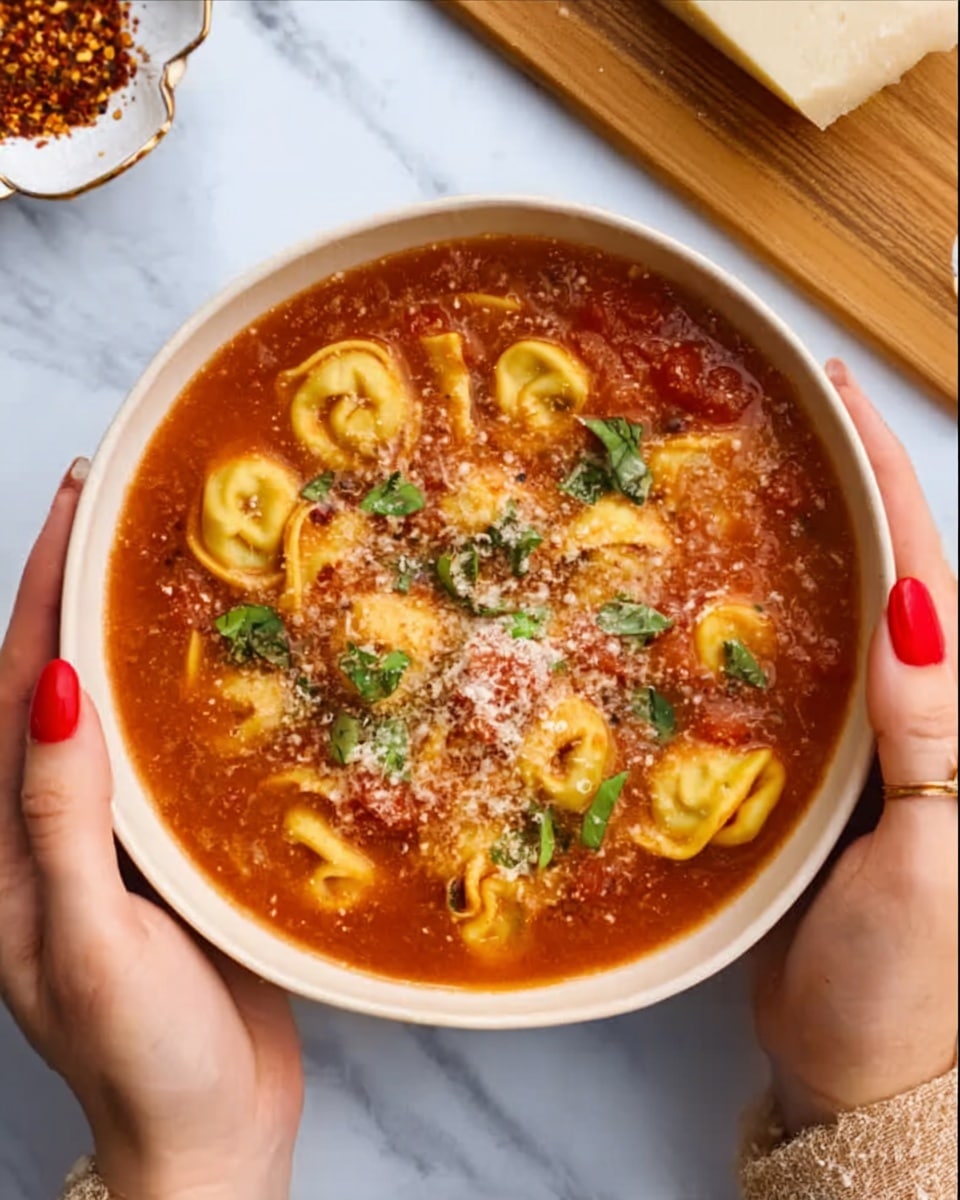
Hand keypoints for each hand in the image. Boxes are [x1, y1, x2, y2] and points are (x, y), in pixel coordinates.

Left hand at [0, 463, 303, 1199]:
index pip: (17, 689)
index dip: (40, 590)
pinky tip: (218, 668)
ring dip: (130, 633)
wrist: (208, 1139)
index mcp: (9, 847)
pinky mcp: (168, 859)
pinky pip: (167, 758)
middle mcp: (52, 830)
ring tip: (163, 560)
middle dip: (76, 590)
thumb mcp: (85, 942)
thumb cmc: (144, 1058)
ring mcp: (112, 843)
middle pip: (57, 683)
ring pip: (115, 711)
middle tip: (117, 504)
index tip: (73, 503)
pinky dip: (183, 699)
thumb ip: (62, 820)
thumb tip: (57, 688)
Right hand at [754, 362, 957, 1132]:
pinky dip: (756, 624)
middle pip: (883, 573)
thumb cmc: (907, 980)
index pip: (926, 574)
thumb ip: (931, 737)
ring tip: (742, 474)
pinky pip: (784, 680)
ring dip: (800, 541)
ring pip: (829, 618)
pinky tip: (708, 595)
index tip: (840, 393)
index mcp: (955, 720)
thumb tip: (911, 605)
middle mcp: (913, 714)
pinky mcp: (809, 775)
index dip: (887, 477)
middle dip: (844, 484)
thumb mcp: (933, 861)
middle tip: (784, 411)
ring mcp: (859, 742)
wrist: (858, 1065)